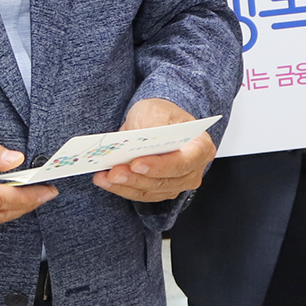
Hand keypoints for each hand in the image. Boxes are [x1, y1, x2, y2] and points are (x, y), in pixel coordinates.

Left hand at [94, 98, 213, 203]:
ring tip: (105, 177)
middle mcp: (193, 169)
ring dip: (126, 186)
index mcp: (200, 146)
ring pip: (151, 191)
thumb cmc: (161, 115)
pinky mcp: (161, 190)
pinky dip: (122, 189)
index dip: (160, 166)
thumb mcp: (155, 111)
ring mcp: (178, 183)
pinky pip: (142, 194)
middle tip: (113, 172)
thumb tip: (138, 143)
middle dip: (136, 178)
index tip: (136, 163)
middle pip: (165, 181)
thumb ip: (150, 126)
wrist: (156, 121)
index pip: (183, 162)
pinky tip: (105, 181)